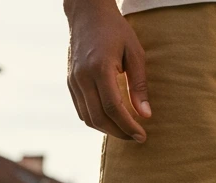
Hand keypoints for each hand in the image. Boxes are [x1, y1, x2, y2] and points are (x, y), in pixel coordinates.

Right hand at [65, 0, 150, 141]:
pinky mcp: (70, 81)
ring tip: (125, 131)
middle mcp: (82, 76)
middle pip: (99, 118)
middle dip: (119, 133)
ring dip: (107, 130)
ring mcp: (73, 80)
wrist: (87, 12)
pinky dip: (97, 120)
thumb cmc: (115, 30)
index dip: (128, 126)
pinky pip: (82, 110)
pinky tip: (111, 120)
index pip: (113, 108)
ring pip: (88, 118)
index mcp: (100, 68)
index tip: (142, 136)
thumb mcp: (135, 53)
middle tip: (136, 137)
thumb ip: (139, 85)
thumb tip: (145, 115)